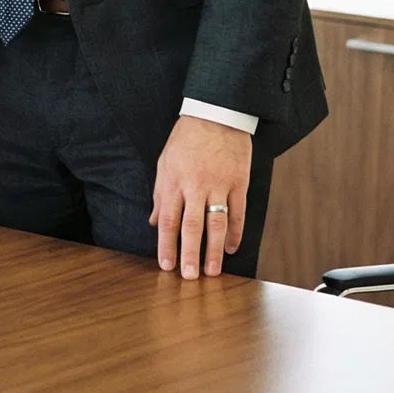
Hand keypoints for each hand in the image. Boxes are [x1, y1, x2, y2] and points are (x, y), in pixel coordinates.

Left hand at [149, 115, 251, 278]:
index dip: (166, 245)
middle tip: (189, 277)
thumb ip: (160, 193)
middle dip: (189, 254)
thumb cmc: (186, 138)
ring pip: (216, 223)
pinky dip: (235, 232)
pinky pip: (238, 213)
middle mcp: (195, 185)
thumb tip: (154, 222)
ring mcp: (219, 184)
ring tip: (213, 272)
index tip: (166, 266)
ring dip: (214, 250)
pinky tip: (232, 248)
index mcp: (174, 180)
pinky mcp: (239, 182)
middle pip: (191, 226)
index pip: (168, 219)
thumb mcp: (165, 161)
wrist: (215, 114)